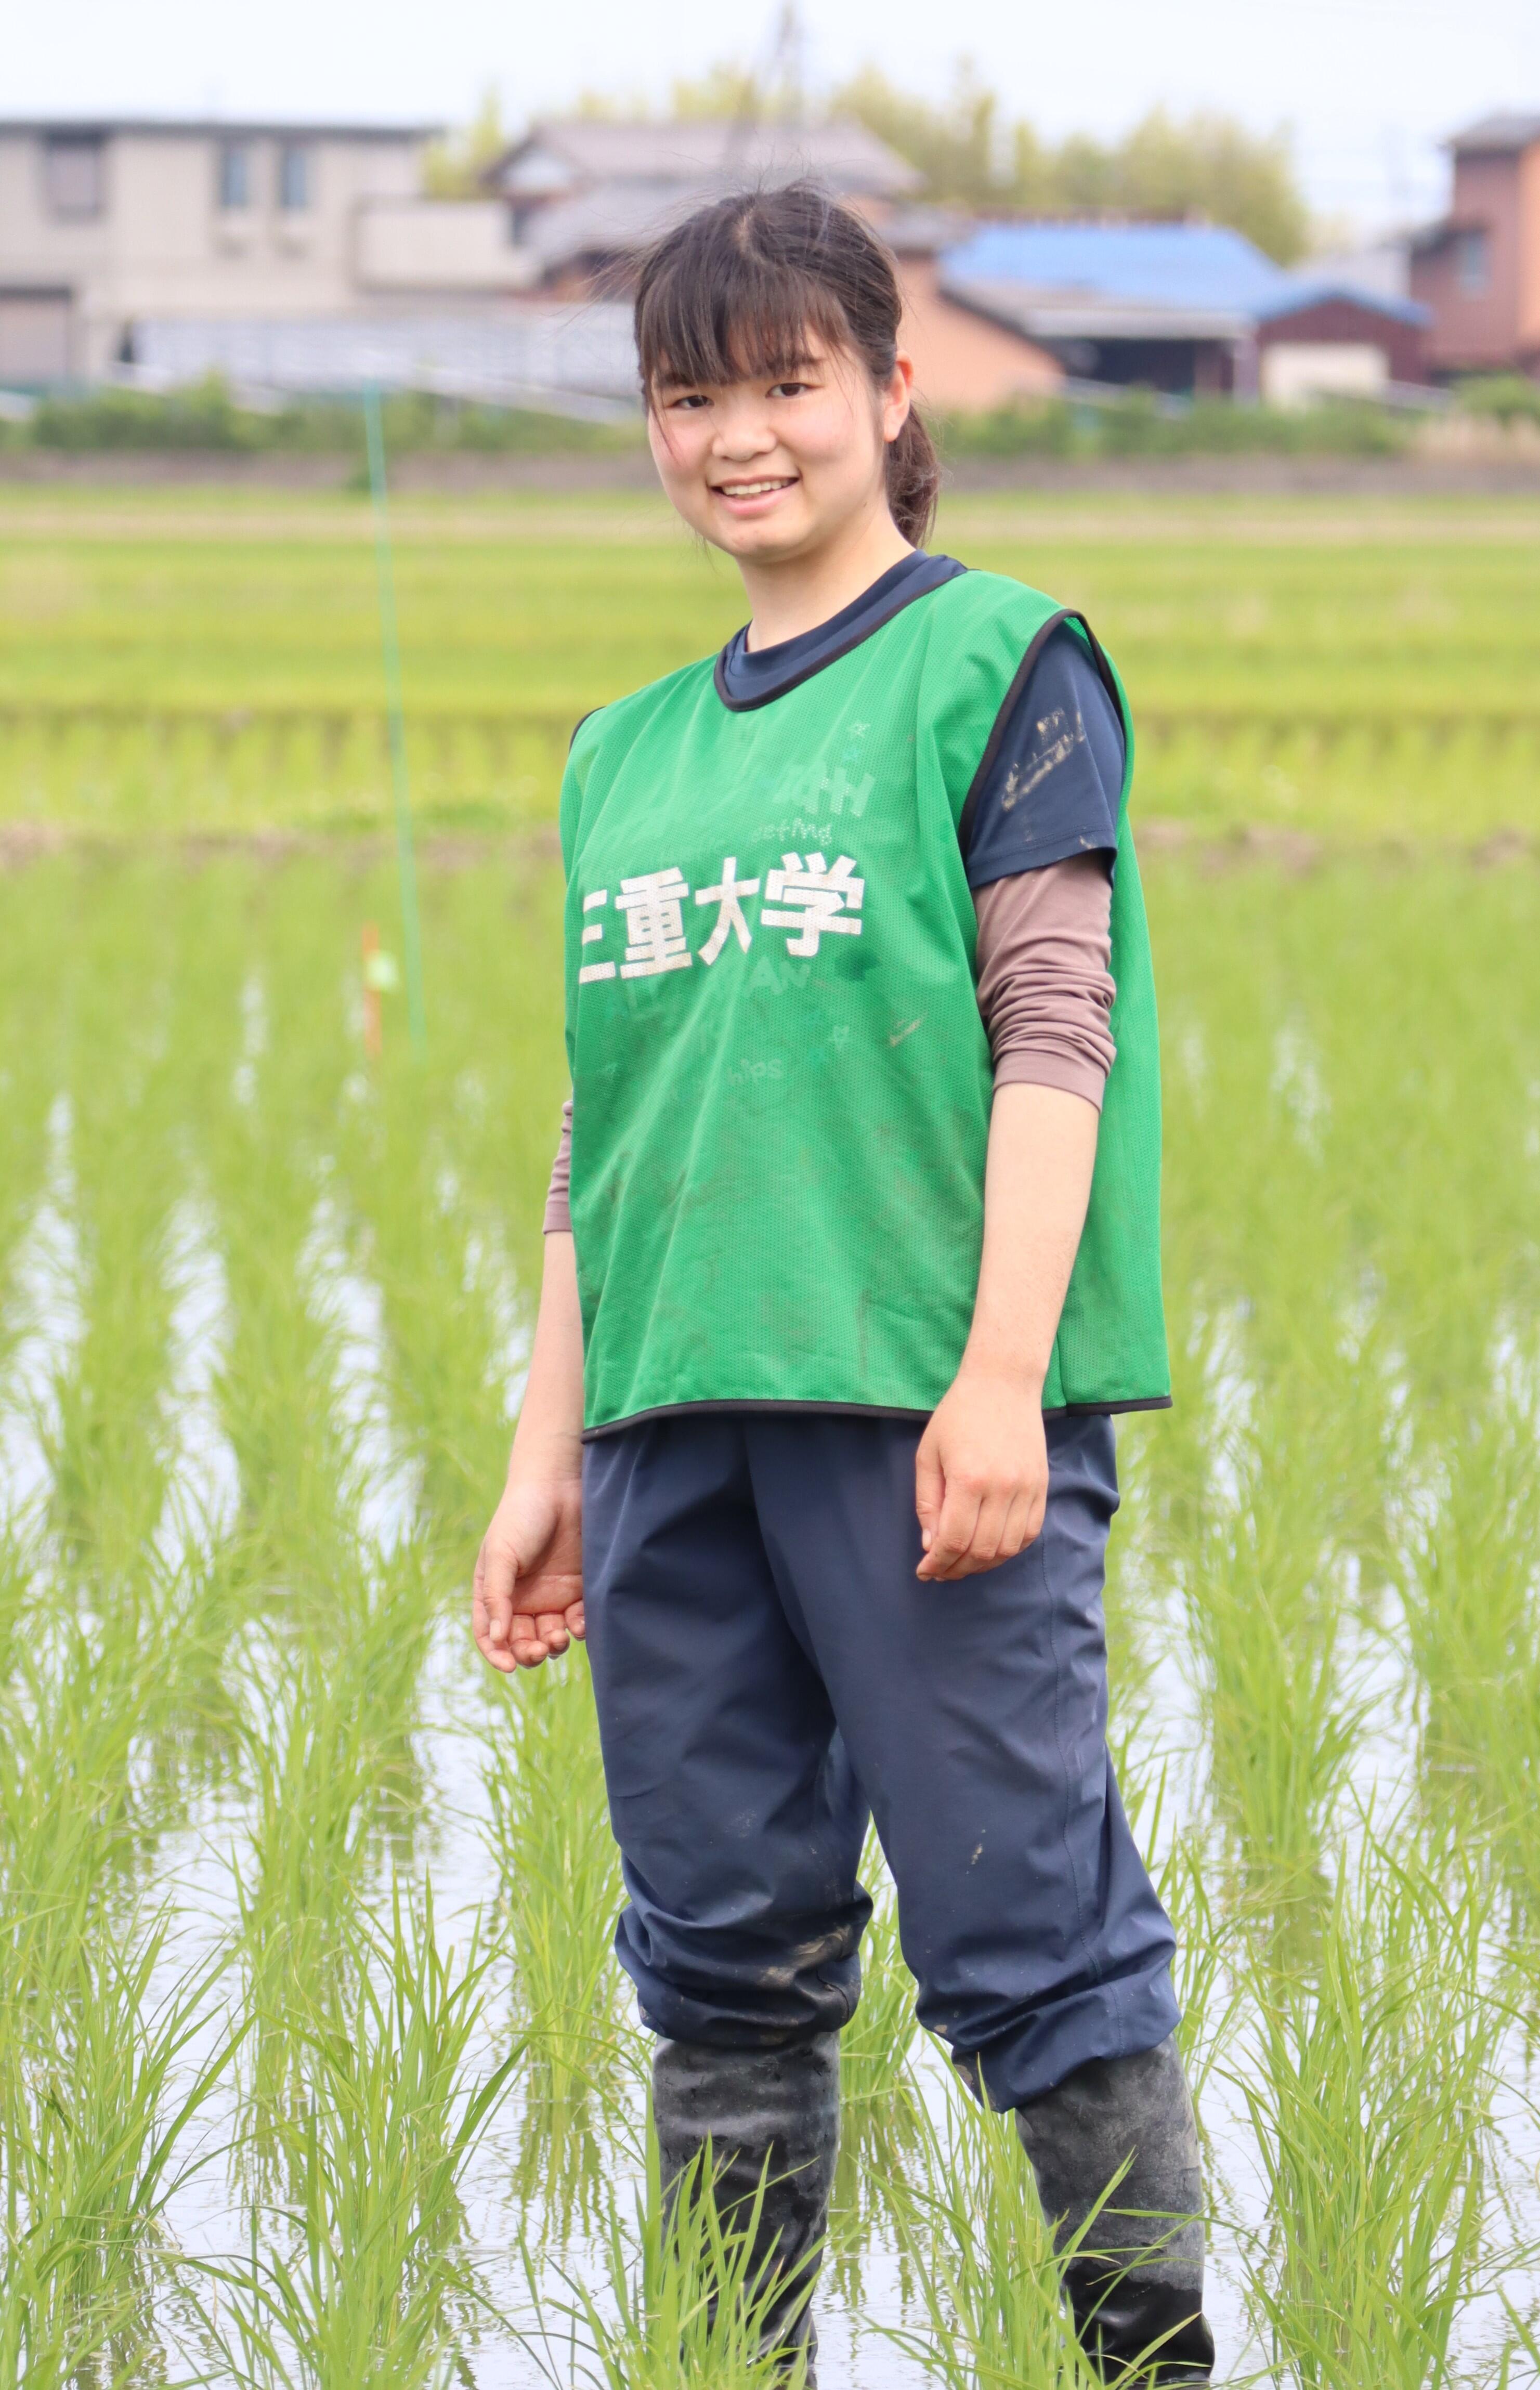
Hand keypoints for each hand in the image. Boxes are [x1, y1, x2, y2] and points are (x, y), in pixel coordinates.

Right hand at [473, 1471, 584, 1671]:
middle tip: (540, 1650)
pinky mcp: (578, 1590)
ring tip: (559, 1637)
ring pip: (550, 1638)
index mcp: (495, 1593)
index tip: (509, 1666)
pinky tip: (579, 1625)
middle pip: (522, 1642)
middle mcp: (522, 1600)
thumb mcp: (500, 1555)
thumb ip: (497, 1597)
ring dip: (554, 1646)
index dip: (496, 1654)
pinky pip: (577, 1621)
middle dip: (529, 1653)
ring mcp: (551, 1596)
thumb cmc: (521, 1516)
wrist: (559, 1486)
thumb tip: (498, 1639)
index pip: (490, 1634)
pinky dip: (578, 1629)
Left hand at [914, 1367, 1048, 1580]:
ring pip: (1008, 1548)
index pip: (954, 1540)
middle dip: (957, 1568)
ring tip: (963, 1561)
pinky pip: (1030, 1533)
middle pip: (982, 1551)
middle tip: (941, 1570)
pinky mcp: (1042, 1486)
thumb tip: (932, 1545)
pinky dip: (1010, 1548)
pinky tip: (991, 1547)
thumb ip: (927, 1503)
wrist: (1002, 1384)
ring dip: (984, 1563)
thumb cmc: (957, 1416)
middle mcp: (1002, 1488)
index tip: (925, 1571)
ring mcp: (1027, 1488)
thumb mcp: (928, 1455)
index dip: (938, 1563)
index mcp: (968, 1479)